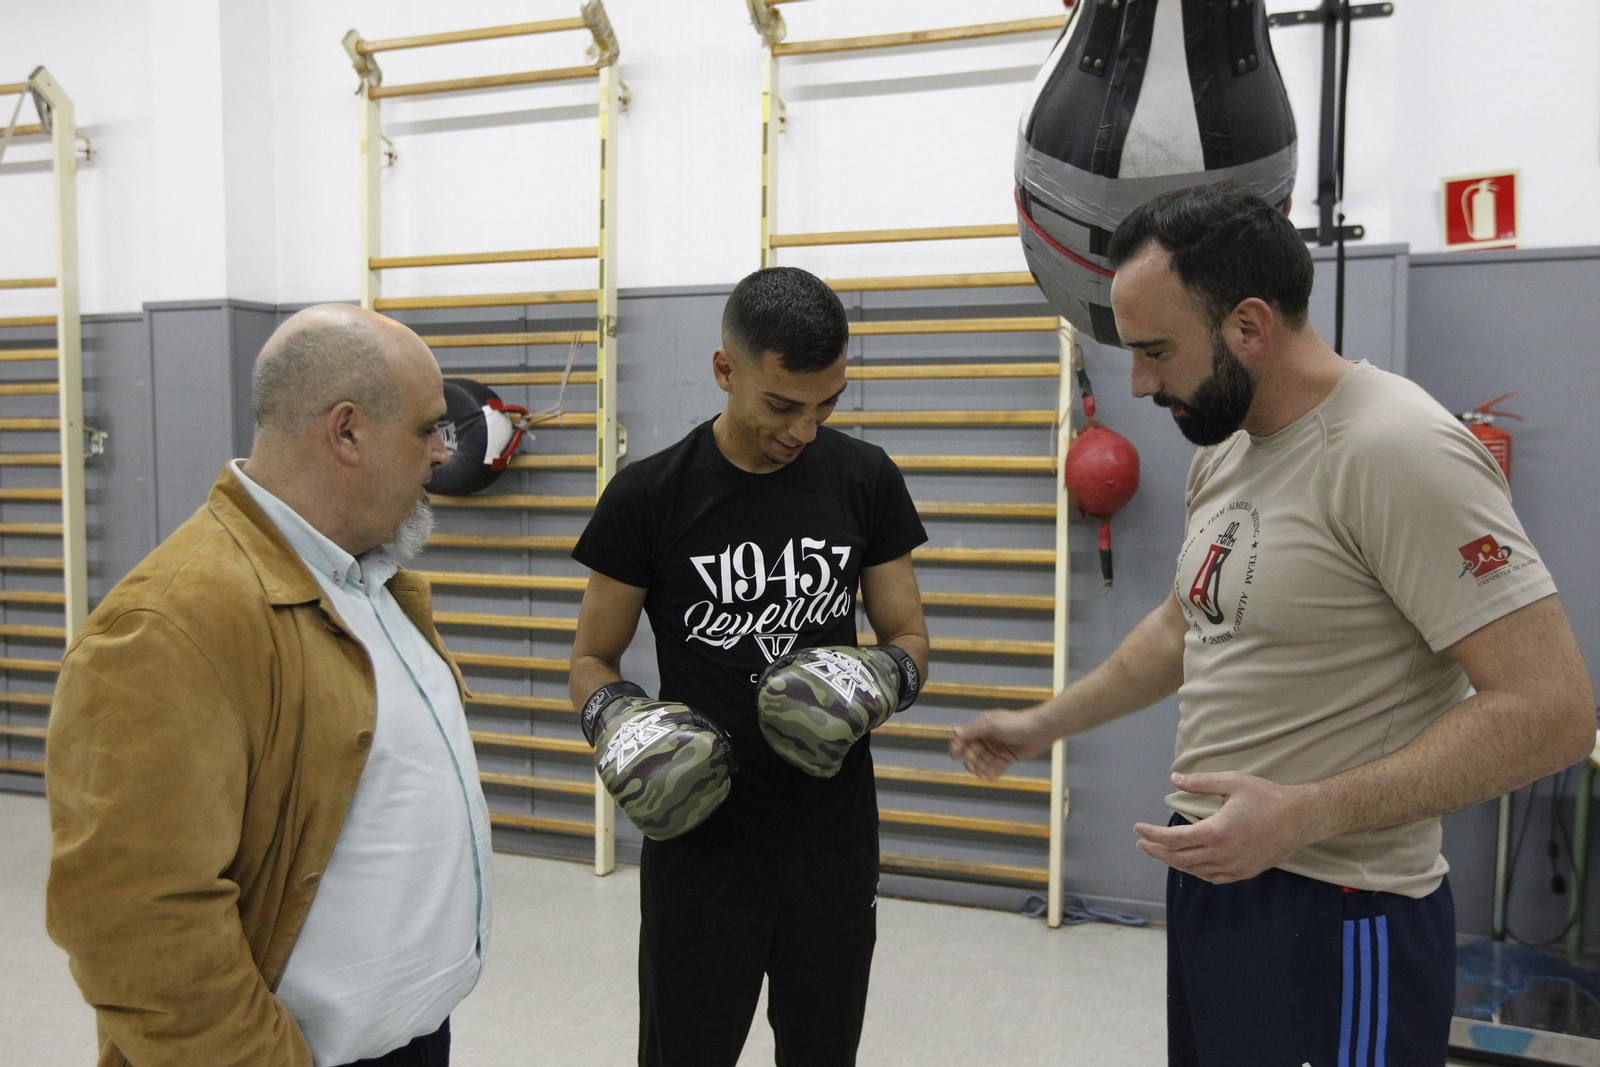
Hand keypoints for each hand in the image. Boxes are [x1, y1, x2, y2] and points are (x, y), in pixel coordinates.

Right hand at [949, 703, 1057, 778]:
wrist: (1040, 729)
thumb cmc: (1016, 723)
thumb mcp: (992, 725)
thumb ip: (973, 730)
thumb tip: (955, 731)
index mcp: (983, 726)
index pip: (966, 738)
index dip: (958, 746)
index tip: (954, 756)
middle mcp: (989, 737)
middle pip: (973, 751)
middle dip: (971, 761)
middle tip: (972, 769)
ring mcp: (998, 747)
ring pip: (984, 761)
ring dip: (981, 768)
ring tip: (981, 775)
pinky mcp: (1008, 756)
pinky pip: (997, 766)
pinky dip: (992, 772)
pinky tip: (990, 778)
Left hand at [1133, 771, 1330, 883]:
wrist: (1301, 819)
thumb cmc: (1267, 797)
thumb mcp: (1232, 782)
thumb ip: (1200, 782)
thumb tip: (1174, 778)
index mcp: (1216, 832)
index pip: (1174, 839)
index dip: (1152, 835)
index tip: (1138, 829)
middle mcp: (1223, 854)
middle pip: (1179, 858)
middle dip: (1156, 851)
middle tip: (1141, 843)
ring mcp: (1234, 866)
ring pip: (1194, 870)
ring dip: (1173, 862)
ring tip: (1159, 852)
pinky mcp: (1244, 872)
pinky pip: (1212, 877)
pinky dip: (1195, 871)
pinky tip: (1188, 864)